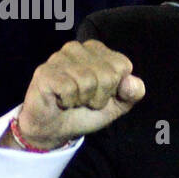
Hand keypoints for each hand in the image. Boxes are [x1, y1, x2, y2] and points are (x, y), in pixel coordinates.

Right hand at [12, 40, 144, 148]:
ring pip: (89, 81)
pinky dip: (69, 102)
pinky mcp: (45, 71)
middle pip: (108, 74)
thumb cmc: (86, 111)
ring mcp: (60, 57)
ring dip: (83, 100)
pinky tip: (61, 100)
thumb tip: (131, 81)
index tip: (100, 94)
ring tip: (73, 100)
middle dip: (100, 96)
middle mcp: (79, 48)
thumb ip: (133, 93)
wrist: (54, 129)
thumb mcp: (118, 105)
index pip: (123, 66)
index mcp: (98, 51)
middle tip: (85, 100)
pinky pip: (69, 88)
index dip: (115, 88)